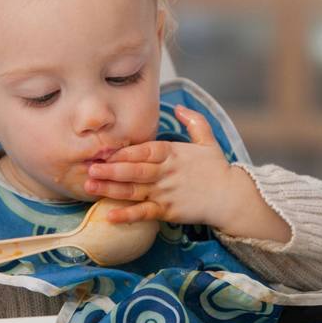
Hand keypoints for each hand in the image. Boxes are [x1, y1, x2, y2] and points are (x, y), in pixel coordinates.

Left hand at [84, 105, 234, 227]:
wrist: (231, 197)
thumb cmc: (217, 169)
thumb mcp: (208, 140)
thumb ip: (194, 121)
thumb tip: (179, 107)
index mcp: (173, 153)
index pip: (144, 150)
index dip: (124, 152)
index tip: (105, 152)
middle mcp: (167, 172)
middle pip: (134, 170)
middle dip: (110, 169)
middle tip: (89, 168)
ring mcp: (166, 193)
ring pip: (134, 191)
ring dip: (111, 189)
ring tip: (90, 186)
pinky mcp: (168, 211)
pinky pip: (144, 213)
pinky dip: (127, 215)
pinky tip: (110, 215)